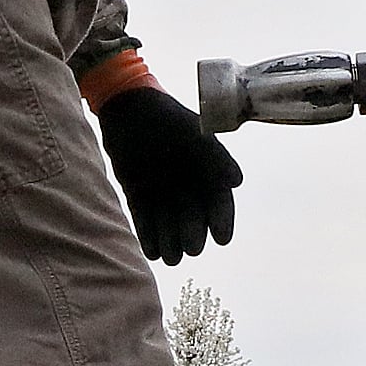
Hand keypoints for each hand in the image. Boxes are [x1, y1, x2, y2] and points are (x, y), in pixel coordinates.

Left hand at [96, 84, 242, 262]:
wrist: (128, 107)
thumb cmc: (167, 118)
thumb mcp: (195, 133)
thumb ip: (215, 156)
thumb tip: (237, 181)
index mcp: (206, 170)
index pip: (218, 201)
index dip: (222, 221)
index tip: (222, 239)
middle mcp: (186, 184)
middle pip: (193, 216)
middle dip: (193, 234)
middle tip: (192, 249)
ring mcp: (161, 190)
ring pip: (168, 222)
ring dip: (170, 241)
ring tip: (170, 257)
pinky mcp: (138, 194)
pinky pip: (144, 219)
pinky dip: (148, 235)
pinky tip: (151, 251)